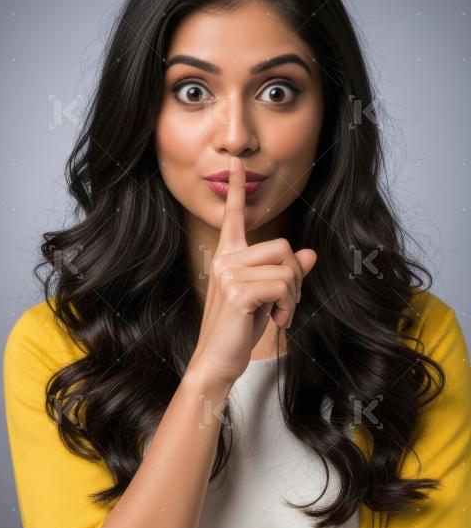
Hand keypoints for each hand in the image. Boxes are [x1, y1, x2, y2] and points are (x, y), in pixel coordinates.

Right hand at [189, 155, 316, 386]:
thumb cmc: (238, 331)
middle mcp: (225, 260)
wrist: (217, 362)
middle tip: (288, 303)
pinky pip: (283, 285)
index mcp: (228, 257)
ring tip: (281, 314)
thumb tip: (310, 254)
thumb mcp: (267, 298)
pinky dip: (289, 306)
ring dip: (294, 295)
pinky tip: (278, 321)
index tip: (235, 165)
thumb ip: (285, 274)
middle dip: (296, 276)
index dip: (235, 190)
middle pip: (283, 246)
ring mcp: (229, 274)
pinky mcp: (237, 291)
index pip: (232, 218)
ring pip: (287, 267)